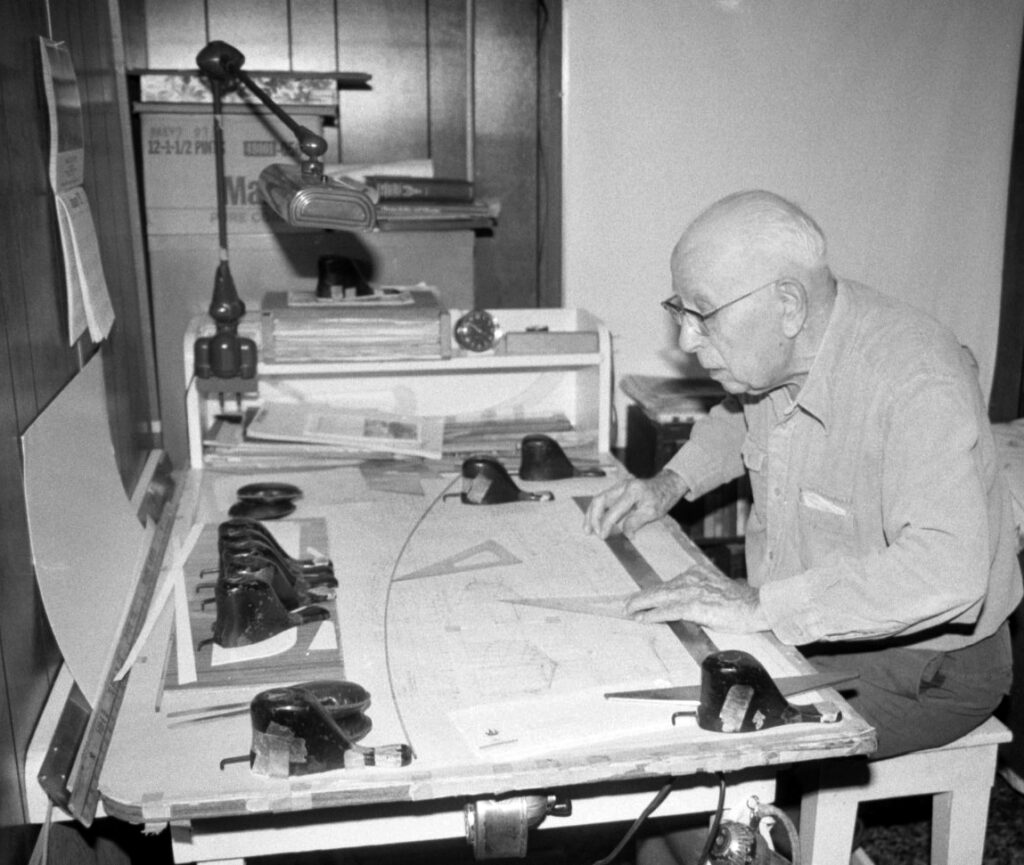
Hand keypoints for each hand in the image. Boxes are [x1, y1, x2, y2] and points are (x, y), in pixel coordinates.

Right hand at [583, 469, 687, 538]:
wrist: (667, 485)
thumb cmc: (662, 498)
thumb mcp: (653, 512)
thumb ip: (636, 522)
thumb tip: (625, 534)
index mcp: (632, 491)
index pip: (613, 509)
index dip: (606, 524)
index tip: (603, 536)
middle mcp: (623, 486)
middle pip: (600, 500)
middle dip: (593, 517)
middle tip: (591, 532)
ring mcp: (619, 486)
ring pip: (599, 499)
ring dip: (591, 514)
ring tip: (587, 529)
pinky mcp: (618, 490)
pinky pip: (603, 500)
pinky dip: (597, 511)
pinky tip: (593, 521)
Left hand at [625, 562, 769, 632]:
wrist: (755, 606)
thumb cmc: (738, 604)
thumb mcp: (713, 592)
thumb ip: (696, 594)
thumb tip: (680, 606)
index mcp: (696, 573)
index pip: (668, 583)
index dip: (652, 592)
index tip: (639, 597)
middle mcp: (692, 579)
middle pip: (660, 588)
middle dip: (641, 597)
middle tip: (625, 604)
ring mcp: (693, 591)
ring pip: (660, 596)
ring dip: (642, 604)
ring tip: (628, 610)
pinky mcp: (696, 605)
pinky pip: (669, 610)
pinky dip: (654, 614)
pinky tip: (643, 618)